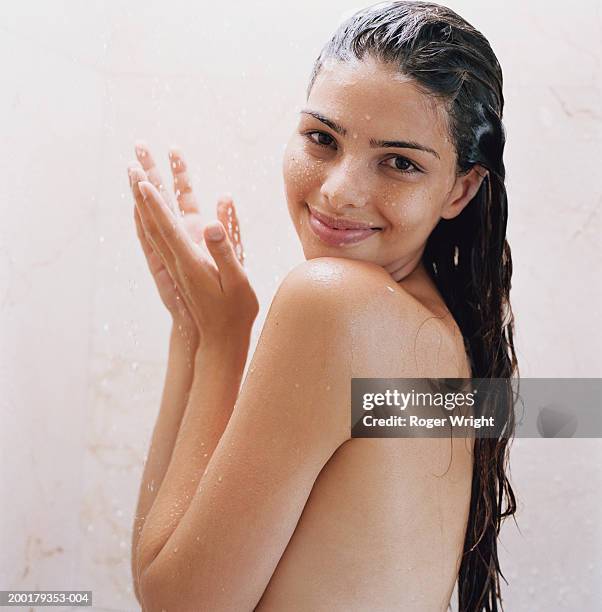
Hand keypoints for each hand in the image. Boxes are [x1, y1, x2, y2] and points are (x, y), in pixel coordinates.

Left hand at [128, 142, 257, 345]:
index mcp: (190, 262)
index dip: (154, 202)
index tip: (141, 179)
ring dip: (142, 200)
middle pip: (153, 221)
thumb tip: (211, 223)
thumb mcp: (237, 281)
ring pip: (152, 227)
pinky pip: (158, 237)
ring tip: (135, 174)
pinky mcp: (179, 267)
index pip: (167, 227)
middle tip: (132, 163)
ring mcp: (176, 264)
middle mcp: (177, 261)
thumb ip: (225, 251)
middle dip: (142, 191)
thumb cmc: (235, 310)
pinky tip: (147, 207)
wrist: (221, 337)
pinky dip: (150, 217)